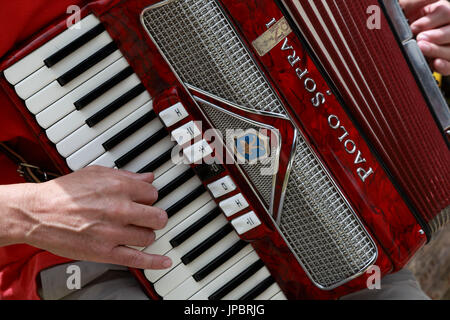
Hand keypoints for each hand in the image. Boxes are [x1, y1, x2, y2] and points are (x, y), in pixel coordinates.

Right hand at [0, 166, 171, 269]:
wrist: (38, 213)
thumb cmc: (64, 193)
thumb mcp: (96, 173)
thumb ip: (126, 176)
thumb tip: (148, 178)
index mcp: (119, 187)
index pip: (153, 194)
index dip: (148, 197)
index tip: (143, 200)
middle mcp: (119, 209)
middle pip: (157, 216)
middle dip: (153, 216)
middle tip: (146, 216)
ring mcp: (114, 232)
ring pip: (149, 236)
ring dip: (145, 233)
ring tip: (134, 230)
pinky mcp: (105, 252)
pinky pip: (137, 259)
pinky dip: (155, 262)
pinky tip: (165, 261)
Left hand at [399, 0, 449, 74]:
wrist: (394, 48)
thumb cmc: (401, 25)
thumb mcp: (405, 10)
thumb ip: (411, 3)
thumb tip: (407, 0)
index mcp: (441, 13)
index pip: (446, 13)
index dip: (430, 21)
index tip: (413, 27)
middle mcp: (447, 29)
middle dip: (437, 35)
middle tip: (420, 39)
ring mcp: (447, 46)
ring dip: (437, 49)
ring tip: (421, 48)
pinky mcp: (446, 62)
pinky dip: (445, 65)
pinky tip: (436, 63)